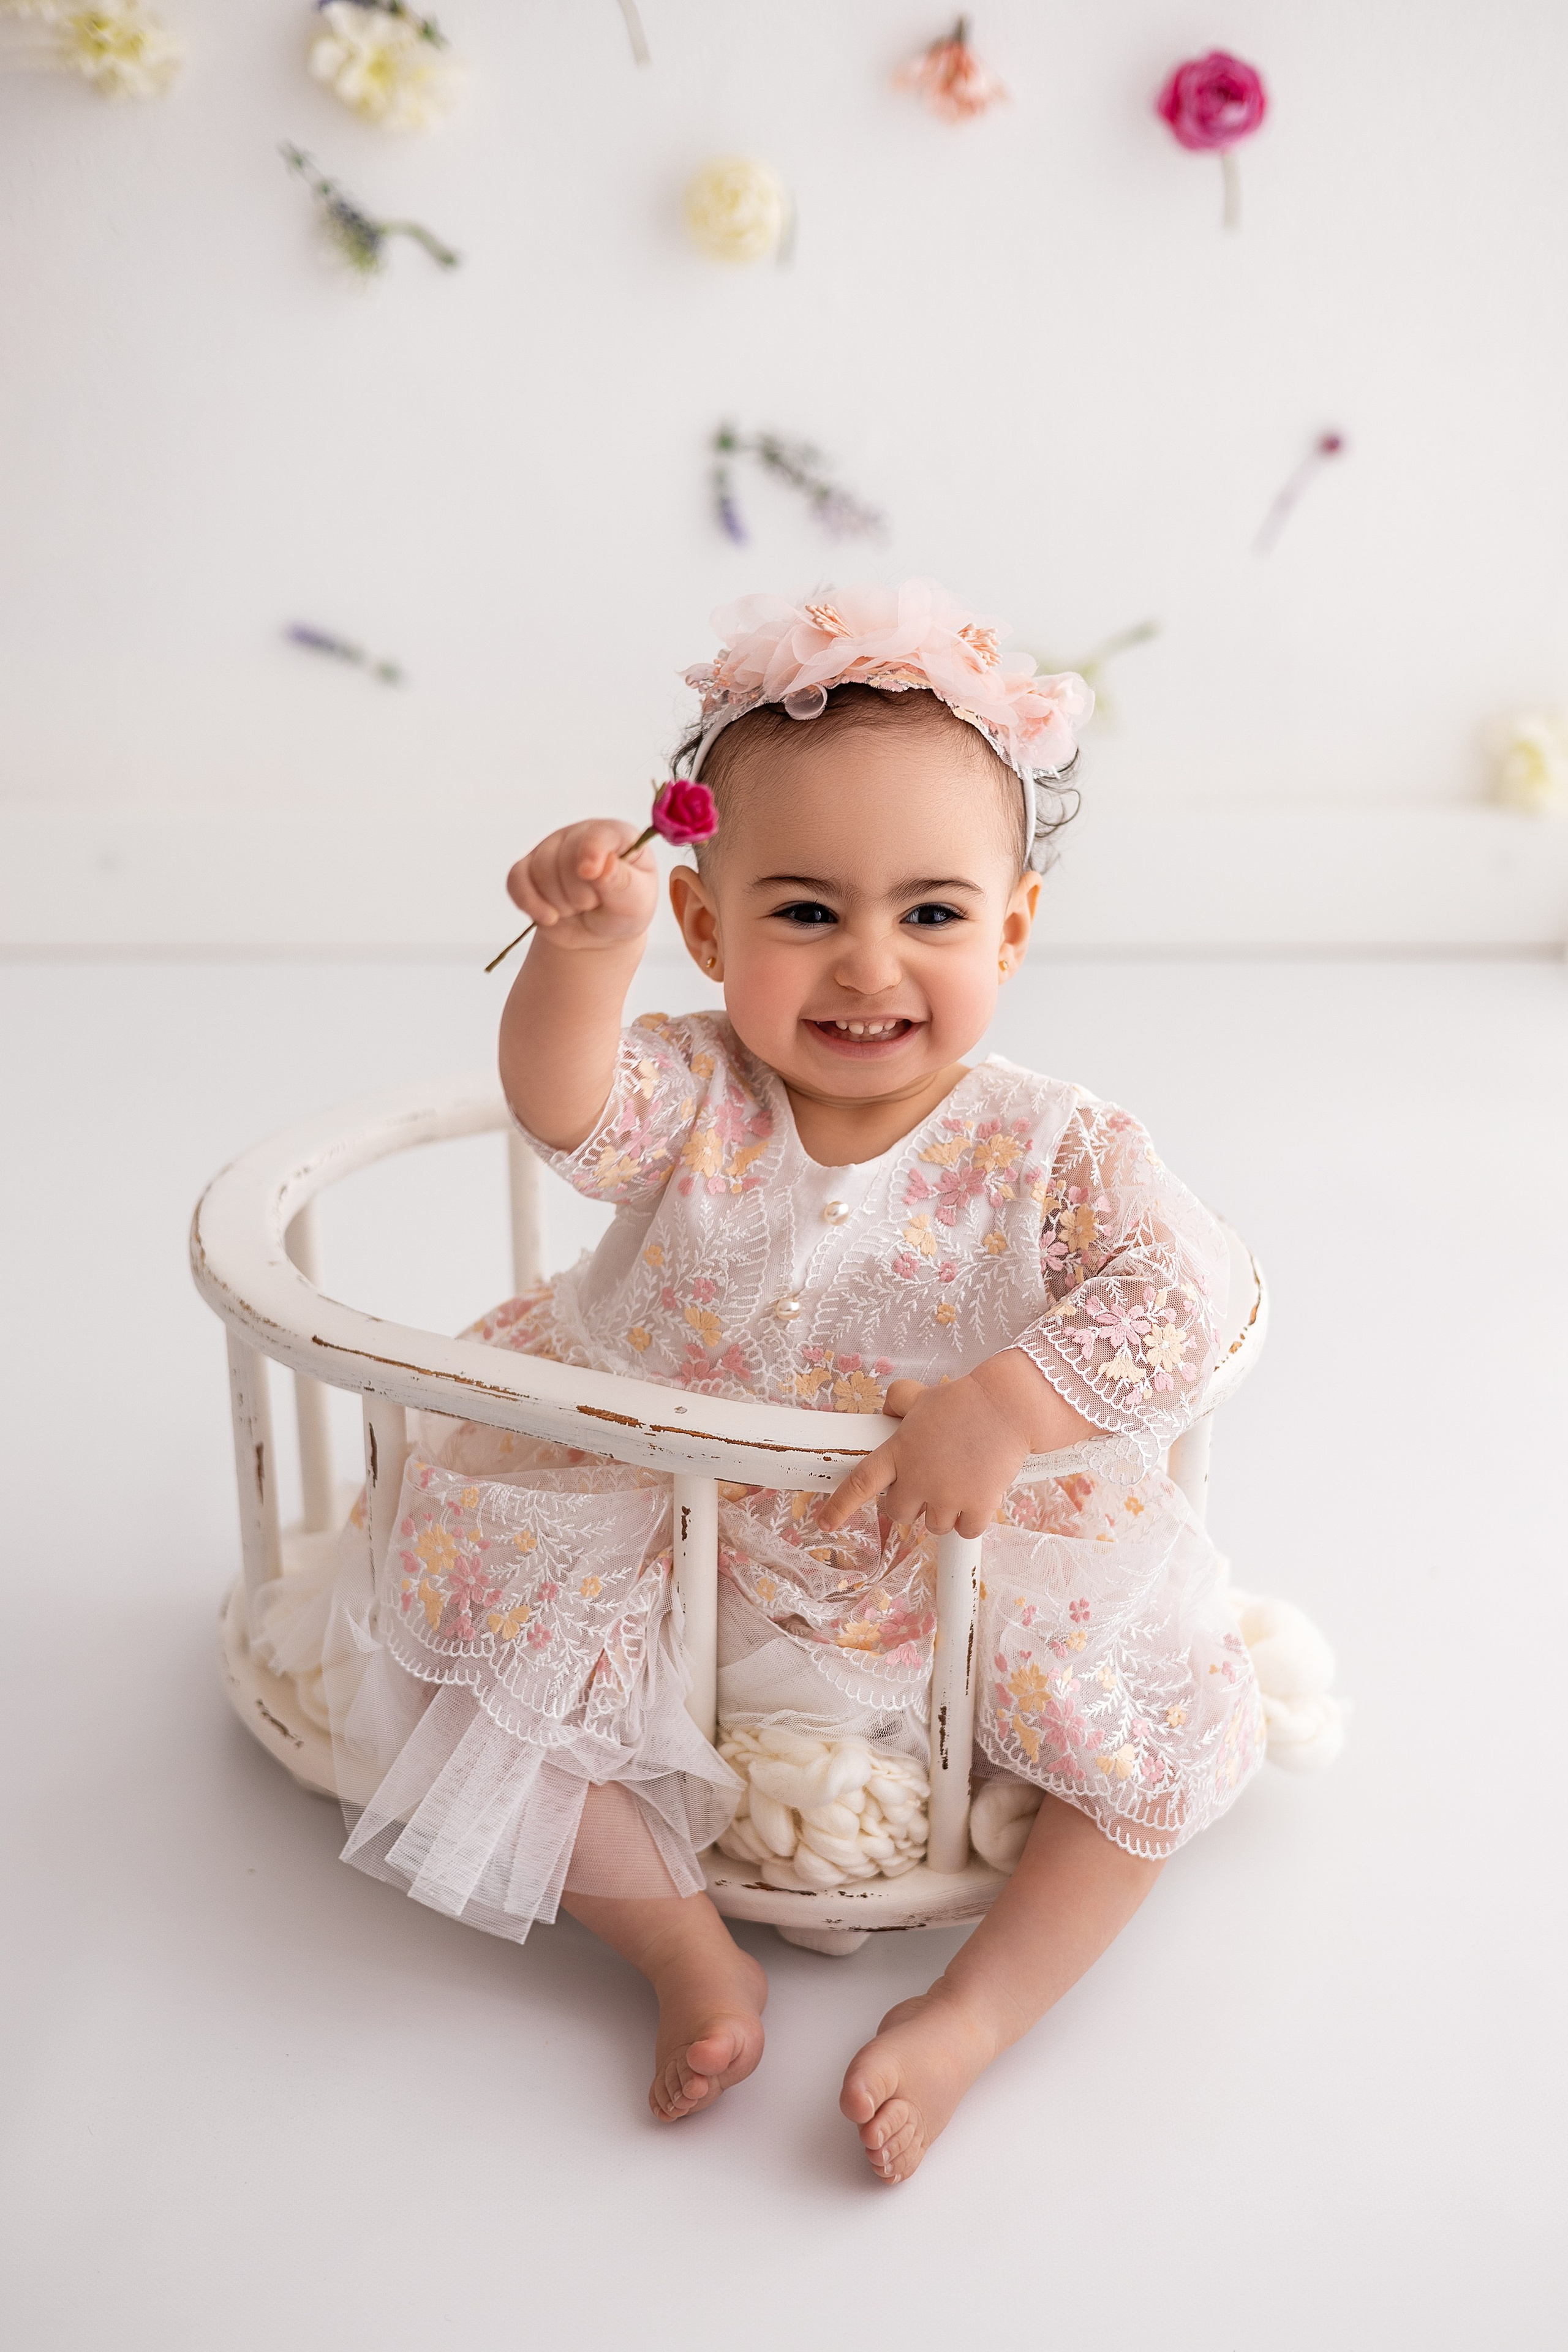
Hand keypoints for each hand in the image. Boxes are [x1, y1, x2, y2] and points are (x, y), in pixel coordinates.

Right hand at [504, 819, 657, 952]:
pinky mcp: (529, 869)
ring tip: (578, 910)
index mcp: (617, 836)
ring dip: (560, 904)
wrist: (601, 932)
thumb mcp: (636, 903)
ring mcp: (552, 848)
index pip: (598, 834)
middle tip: (595, 905)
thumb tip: (604, 866)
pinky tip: (548, 918)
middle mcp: (581, 835)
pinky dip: (530, 904)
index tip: (589, 873)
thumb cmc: (624, 910)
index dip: (591, 851)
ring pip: (540, 871)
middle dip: (580, 895)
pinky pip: (516, 881)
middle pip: (564, 857)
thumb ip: (622, 884)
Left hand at [818, 1352, 1093, 1539]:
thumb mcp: (919, 1395)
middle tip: (929, 1481)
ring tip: (958, 1482)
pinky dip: (970, 1520)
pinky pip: (964, 1531)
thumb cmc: (963, 1400)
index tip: (825, 1522)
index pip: (860, 1484)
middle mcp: (917, 1479)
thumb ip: (896, 1403)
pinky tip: (977, 1496)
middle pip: (898, 1513)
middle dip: (909, 1502)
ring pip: (933, 1525)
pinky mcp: (977, 1507)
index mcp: (898, 1452)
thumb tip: (887, 1414)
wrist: (1008, 1407)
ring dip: (942, 1512)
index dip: (840, 1506)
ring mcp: (947, 1497)